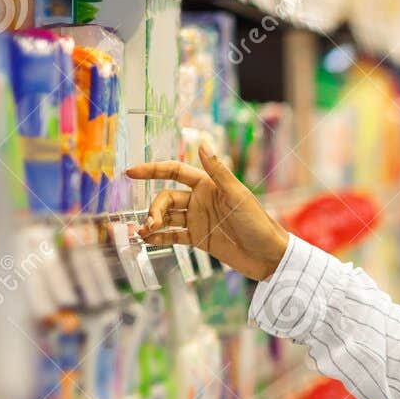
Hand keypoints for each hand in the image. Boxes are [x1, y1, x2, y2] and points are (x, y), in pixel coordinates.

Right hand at [127, 142, 288, 279]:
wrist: (269, 256)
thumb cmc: (258, 223)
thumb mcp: (237, 196)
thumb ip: (218, 171)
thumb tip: (202, 142)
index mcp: (208, 185)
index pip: (174, 172)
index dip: (152, 170)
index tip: (131, 173)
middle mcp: (200, 200)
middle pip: (166, 198)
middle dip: (155, 209)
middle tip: (150, 223)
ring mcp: (199, 220)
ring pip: (167, 217)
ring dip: (153, 223)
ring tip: (143, 232)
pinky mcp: (200, 239)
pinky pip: (174, 236)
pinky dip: (160, 238)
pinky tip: (147, 240)